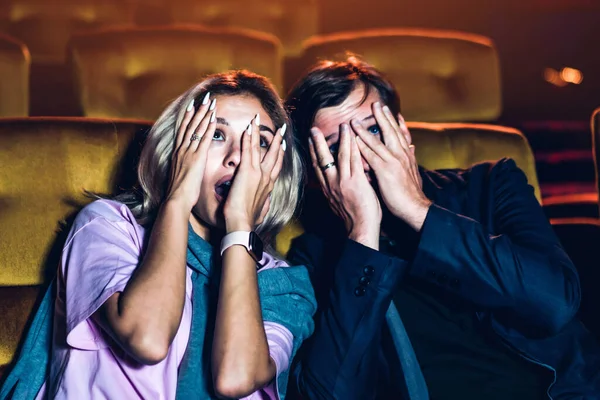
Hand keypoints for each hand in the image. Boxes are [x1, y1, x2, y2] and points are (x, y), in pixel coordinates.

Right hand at [166, 93, 216, 210]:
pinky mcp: (197, 158)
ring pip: (197, 129)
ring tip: (211, 102)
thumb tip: (188, 166)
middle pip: (190, 125)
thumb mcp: (181, 175)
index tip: (193, 105)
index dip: (188, 116)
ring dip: (204, 114)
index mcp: (178, 153)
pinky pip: (204, 140)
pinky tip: (214, 118)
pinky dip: (208, 127)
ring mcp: (188, 153)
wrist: (176, 200)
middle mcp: (181, 149)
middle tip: (205, 98)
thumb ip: (185, 167)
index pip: (183, 130)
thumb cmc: (179, 193)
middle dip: (198, 110)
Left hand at [223, 115, 285, 231]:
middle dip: (278, 140)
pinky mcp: (247, 171)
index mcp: (269, 186)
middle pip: (275, 154)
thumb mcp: (260, 211)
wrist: (242, 223)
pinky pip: (248, 150)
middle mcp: (266, 177)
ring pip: (261, 148)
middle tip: (281, 129)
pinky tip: (248, 128)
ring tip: (258, 120)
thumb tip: (265, 204)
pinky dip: (248, 138)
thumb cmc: (248, 220)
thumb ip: (263, 204)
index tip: (283, 145)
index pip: (277, 166)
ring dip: (259, 132)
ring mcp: (258, 173)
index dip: (280, 154)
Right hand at [309, 124, 380, 248]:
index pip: (317, 168)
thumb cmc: (355, 219)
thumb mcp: (340, 204)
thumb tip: (337, 185)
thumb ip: (337, 192)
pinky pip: (353, 160)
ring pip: (339, 156)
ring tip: (341, 125)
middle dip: (317, 143)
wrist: (361, 230)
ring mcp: (343, 182)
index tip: (310, 142)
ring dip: (339, 139)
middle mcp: (332, 184)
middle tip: (313, 129)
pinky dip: (352, 145)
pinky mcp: (356, 182)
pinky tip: (353, 135)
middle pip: (321, 159)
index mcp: (328, 189)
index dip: (313, 154)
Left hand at [352, 102, 431, 230]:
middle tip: (377, 105)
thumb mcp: (413, 172)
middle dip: (383, 117)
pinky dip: (362, 146)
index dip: (397, 122)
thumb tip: (411, 148)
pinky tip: (354, 139)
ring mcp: (393, 161)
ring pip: (378, 141)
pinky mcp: (385, 170)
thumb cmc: (412, 193)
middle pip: (391, 132)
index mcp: (407, 156)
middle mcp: (401, 155)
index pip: (402, 135)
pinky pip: (371, 155)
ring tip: (355, 120)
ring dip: (365, 130)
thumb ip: (409, 158)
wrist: (415, 207)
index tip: (392, 111)